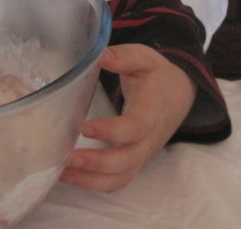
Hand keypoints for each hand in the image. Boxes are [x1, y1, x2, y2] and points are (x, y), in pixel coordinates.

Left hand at [61, 44, 195, 191]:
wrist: (178, 96)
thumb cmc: (157, 75)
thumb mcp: (145, 58)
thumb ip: (125, 57)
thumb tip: (102, 56)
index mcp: (151, 110)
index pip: (136, 127)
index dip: (112, 131)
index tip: (86, 127)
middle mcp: (149, 138)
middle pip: (127, 161)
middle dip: (97, 163)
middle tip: (69, 157)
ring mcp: (142, 154)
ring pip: (121, 178)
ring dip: (92, 180)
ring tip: (62, 172)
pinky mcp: (135, 162)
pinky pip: (117, 181)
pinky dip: (93, 184)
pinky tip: (69, 176)